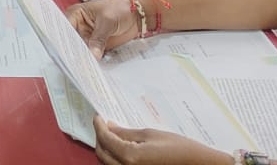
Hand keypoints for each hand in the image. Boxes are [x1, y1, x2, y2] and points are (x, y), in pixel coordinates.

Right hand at [66, 0, 139, 58]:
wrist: (135, 15)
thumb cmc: (119, 8)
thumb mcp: (107, 21)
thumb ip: (99, 38)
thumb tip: (93, 54)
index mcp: (76, 14)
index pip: (66, 28)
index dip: (66, 40)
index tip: (70, 51)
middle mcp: (79, 26)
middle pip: (72, 42)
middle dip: (75, 51)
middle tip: (78, 61)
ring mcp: (87, 37)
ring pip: (81, 50)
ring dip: (84, 57)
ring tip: (86, 66)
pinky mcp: (96, 45)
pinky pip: (92, 55)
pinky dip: (94, 60)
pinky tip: (94, 65)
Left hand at [91, 117, 231, 164]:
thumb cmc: (178, 148)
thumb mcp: (150, 135)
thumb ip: (126, 133)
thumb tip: (109, 127)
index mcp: (130, 156)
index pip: (105, 139)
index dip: (98, 126)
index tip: (98, 116)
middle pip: (102, 154)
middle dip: (100, 138)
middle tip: (104, 125)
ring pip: (108, 163)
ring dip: (106, 149)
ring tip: (113, 134)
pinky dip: (115, 158)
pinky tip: (122, 147)